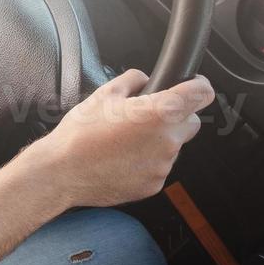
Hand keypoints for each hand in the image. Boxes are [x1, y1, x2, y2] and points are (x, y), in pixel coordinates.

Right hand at [28, 69, 215, 207]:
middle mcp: (167, 141)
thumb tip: (145, 80)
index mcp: (159, 113)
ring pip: (172, 147)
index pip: (201, 94)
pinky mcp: (154, 184)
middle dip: (173, 118)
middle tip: (142, 119)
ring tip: (123, 143)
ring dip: (156, 142)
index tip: (191, 87)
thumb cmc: (79, 134)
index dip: (198, 87)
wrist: (61, 172)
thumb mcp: (104, 93)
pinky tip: (121, 159)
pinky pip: (158, 167)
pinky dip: (145, 162)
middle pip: (189, 123)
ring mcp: (162, 166)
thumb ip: (133, 79)